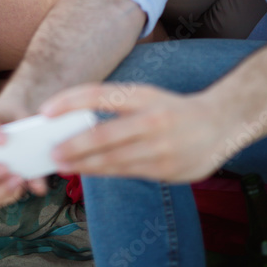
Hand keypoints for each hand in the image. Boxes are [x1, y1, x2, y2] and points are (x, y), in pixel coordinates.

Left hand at [41, 82, 228, 183]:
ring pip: (113, 160)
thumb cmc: (172, 109)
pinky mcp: (167, 169)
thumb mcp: (147, 97)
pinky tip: (89, 171)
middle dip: (73, 146)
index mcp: (144, 95)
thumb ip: (117, 108)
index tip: (46, 110)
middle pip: (103, 135)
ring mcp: (160, 147)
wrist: (220, 123)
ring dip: (84, 165)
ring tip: (62, 165)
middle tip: (51, 152)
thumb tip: (77, 123)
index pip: (99, 94)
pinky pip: (128, 172)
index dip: (70, 101)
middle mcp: (152, 119)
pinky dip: (105, 172)